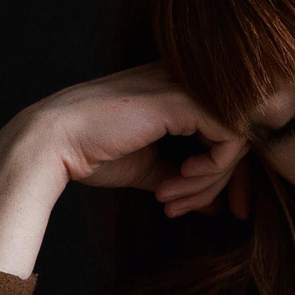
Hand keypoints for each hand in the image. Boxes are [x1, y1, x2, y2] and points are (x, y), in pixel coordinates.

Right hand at [8, 62, 251, 220]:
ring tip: (173, 202)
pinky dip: (211, 172)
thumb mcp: (151, 169)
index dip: (231, 174)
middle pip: (240, 135)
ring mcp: (187, 86)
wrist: (54, 144)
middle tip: (211, 214)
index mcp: (180, 89)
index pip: (229, 130)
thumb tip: (218, 206)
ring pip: (236, 140)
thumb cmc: (93, 153)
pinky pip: (229, 140)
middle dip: (230, 183)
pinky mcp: (185, 100)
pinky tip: (176, 182)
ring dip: (211, 183)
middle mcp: (188, 81)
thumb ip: (186, 179)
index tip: (221, 211)